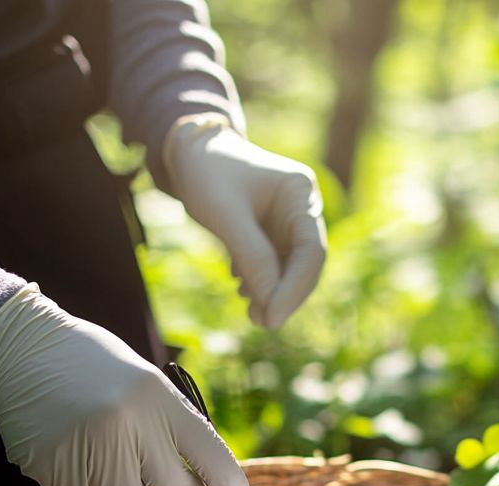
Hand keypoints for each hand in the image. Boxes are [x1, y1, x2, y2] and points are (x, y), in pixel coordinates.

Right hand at [0, 284, 252, 485]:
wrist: (19, 349)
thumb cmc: (94, 367)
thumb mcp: (146, 384)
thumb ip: (172, 429)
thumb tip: (204, 484)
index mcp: (156, 397)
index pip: (206, 451)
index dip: (228, 484)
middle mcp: (126, 425)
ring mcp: (87, 450)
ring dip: (125, 481)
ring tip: (101, 439)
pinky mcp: (54, 469)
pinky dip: (84, 479)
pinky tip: (69, 442)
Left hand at [164, 117, 326, 329]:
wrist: (187, 150)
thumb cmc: (205, 171)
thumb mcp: (224, 213)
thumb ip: (251, 256)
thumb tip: (270, 304)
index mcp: (301, 192)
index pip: (311, 251)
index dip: (294, 288)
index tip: (273, 317)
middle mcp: (302, 208)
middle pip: (306, 264)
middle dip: (285, 295)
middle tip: (263, 322)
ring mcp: (288, 221)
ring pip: (290, 269)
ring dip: (273, 294)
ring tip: (252, 314)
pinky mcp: (272, 233)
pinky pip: (274, 265)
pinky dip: (262, 283)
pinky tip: (244, 290)